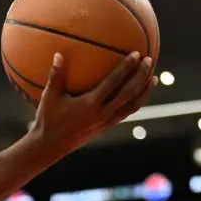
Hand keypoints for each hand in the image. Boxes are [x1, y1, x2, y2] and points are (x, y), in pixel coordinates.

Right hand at [30, 51, 156, 153]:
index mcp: (89, 105)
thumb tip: (58, 55)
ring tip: (153, 78)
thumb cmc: (47, 120)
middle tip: (149, 60)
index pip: (113, 82)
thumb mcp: (49, 98)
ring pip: (132, 106)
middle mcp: (101, 114)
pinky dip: (135, 102)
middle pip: (129, 93)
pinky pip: (125, 113)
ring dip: (144, 92)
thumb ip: (55, 76)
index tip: (136, 54)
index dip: (126, 67)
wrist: (49, 146)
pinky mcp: (105, 128)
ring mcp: (105, 122)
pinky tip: (137, 95)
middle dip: (141, 76)